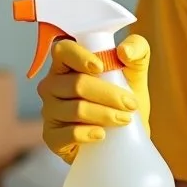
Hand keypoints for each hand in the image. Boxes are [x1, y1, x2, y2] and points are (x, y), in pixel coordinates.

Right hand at [36, 34, 150, 163]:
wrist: (126, 136)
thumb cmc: (124, 97)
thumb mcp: (135, 71)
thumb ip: (137, 49)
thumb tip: (124, 51)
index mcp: (67, 64)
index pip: (62, 50)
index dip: (79, 57)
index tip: (101, 67)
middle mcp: (52, 85)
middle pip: (76, 85)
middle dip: (109, 94)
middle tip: (131, 104)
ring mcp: (49, 112)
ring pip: (76, 110)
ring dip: (106, 114)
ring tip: (125, 119)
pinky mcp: (52, 137)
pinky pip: (67, 134)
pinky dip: (88, 134)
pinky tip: (101, 134)